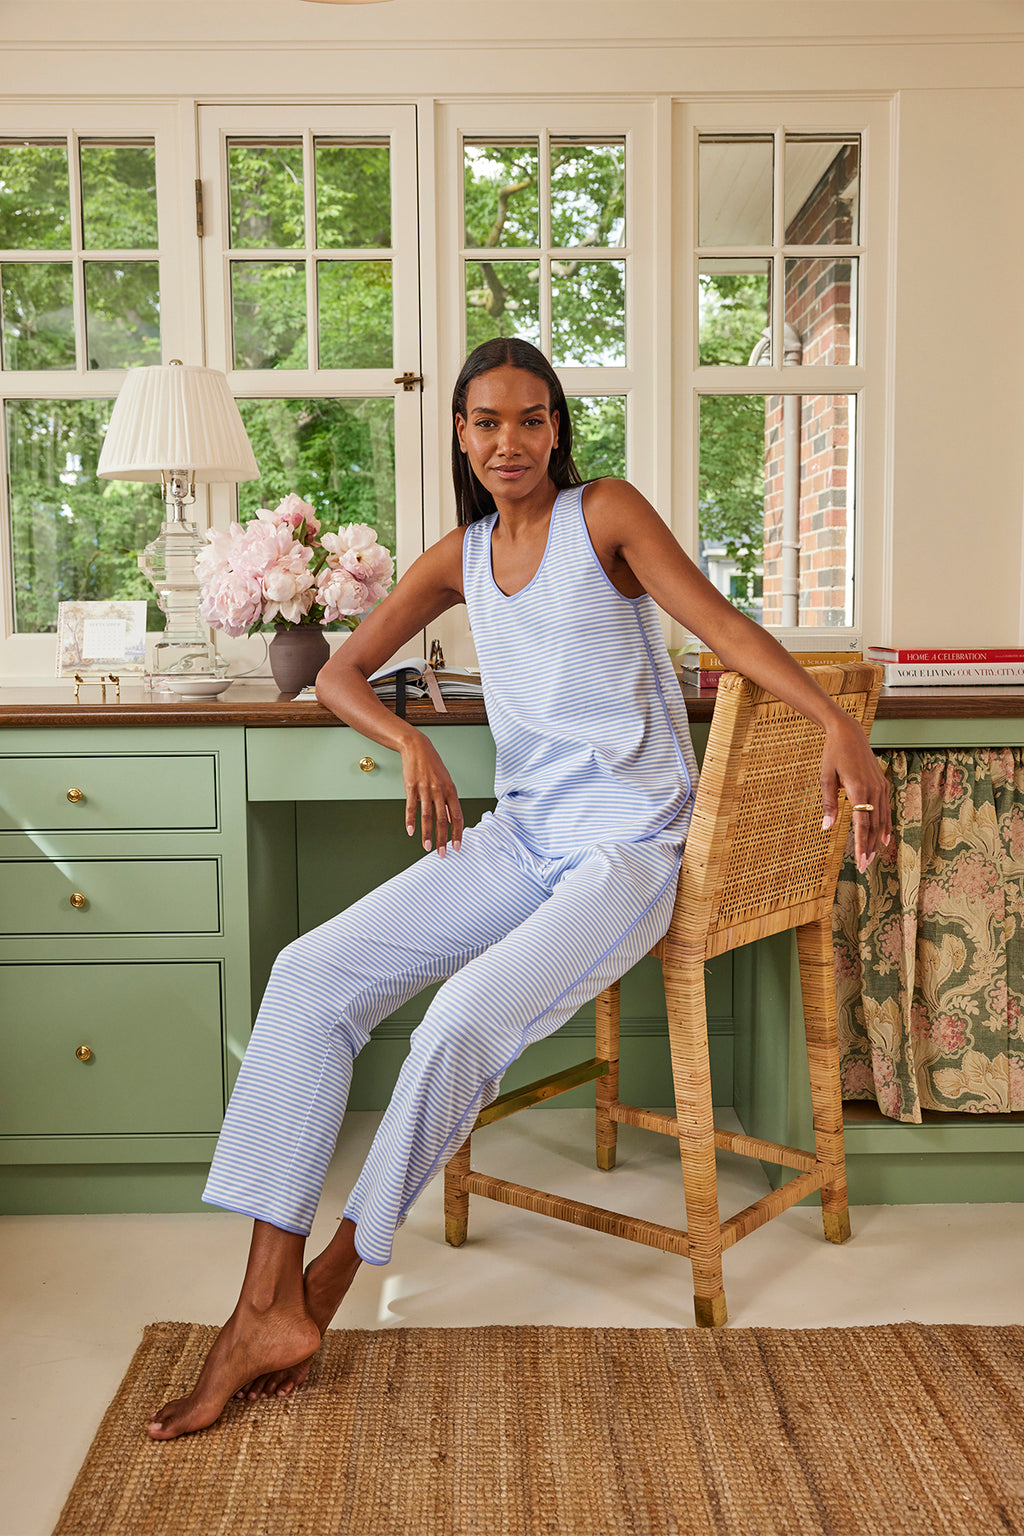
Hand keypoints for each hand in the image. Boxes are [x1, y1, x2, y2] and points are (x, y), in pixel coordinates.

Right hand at [400, 734, 463, 855]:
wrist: (417, 748)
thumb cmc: (432, 766)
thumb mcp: (445, 782)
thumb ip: (448, 801)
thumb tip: (450, 820)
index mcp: (451, 791)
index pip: (457, 816)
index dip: (458, 833)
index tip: (457, 846)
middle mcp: (439, 791)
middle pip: (442, 820)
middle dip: (443, 839)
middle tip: (442, 853)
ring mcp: (425, 789)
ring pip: (427, 816)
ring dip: (427, 834)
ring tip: (427, 847)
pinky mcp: (411, 788)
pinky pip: (411, 807)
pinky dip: (410, 820)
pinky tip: (410, 831)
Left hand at [820, 712, 890, 873]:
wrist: (848, 733)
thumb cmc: (832, 755)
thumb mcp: (825, 778)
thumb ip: (828, 804)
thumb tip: (826, 828)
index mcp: (858, 790)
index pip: (862, 825)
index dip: (862, 846)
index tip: (860, 863)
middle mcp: (874, 790)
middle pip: (874, 826)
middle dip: (870, 848)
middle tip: (865, 867)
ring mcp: (880, 787)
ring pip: (882, 819)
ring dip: (878, 839)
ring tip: (873, 857)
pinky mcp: (882, 784)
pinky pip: (886, 809)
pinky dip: (885, 825)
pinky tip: (884, 837)